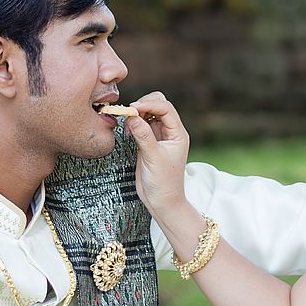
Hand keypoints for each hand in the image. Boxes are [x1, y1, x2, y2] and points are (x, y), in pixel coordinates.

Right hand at [124, 92, 189, 213]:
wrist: (162, 201)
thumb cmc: (163, 183)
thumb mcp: (153, 158)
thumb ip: (144, 136)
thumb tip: (132, 116)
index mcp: (178, 133)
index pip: (166, 108)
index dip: (150, 104)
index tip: (133, 108)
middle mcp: (170, 132)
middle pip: (159, 105)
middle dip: (144, 105)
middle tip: (129, 114)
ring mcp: (159, 136)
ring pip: (149, 114)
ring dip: (137, 114)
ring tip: (128, 125)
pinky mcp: (148, 142)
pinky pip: (141, 125)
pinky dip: (134, 123)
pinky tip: (128, 131)